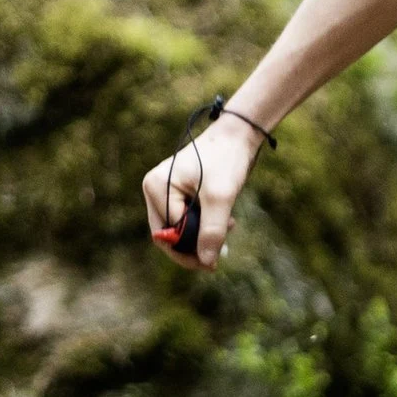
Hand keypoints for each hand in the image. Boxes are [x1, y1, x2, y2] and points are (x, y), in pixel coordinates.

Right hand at [139, 113, 263, 270]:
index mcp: (156, 188)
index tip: (211, 263)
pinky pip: (189, 217)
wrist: (240, 133)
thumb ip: (212, 231)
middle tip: (221, 256)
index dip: (186, 252)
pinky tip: (227, 221)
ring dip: (204, 234)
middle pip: (170, 233)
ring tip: (229, 229)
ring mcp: (168, 190)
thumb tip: (205, 261)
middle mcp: (156, 189)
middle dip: (195, 245)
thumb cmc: (227, 159)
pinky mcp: (182, 190)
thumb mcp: (221, 198)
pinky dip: (206, 223)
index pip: (165, 234)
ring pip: (182, 227)